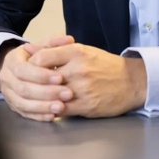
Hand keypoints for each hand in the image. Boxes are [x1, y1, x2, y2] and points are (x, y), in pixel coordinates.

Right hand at [0, 37, 74, 121]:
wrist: (15, 69)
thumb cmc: (32, 57)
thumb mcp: (40, 46)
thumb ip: (54, 43)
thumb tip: (69, 39)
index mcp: (12, 61)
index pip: (24, 70)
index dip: (41, 75)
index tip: (60, 77)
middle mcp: (7, 79)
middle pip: (24, 88)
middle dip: (46, 92)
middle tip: (67, 94)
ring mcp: (9, 94)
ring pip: (24, 104)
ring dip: (44, 106)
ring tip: (62, 107)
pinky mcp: (14, 107)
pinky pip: (25, 114)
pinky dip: (39, 116)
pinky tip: (53, 116)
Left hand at [27, 43, 146, 117]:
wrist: (132, 82)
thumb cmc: (105, 65)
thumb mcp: (82, 50)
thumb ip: (56, 49)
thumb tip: (28, 48)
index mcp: (76, 52)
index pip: (41, 58)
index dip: (30, 66)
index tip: (27, 70)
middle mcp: (78, 69)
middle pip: (43, 78)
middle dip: (33, 83)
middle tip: (27, 86)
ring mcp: (82, 88)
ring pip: (51, 95)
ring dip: (42, 98)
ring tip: (37, 98)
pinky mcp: (87, 105)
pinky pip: (62, 109)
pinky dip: (53, 109)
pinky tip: (50, 108)